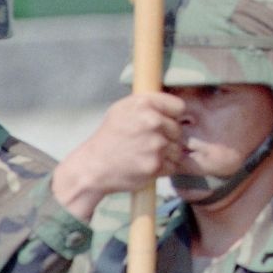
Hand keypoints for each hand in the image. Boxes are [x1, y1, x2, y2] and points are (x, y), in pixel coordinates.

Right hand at [51, 92, 185, 221]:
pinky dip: (162, 168)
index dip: (172, 116)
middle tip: (147, 142)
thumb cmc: (110, 136)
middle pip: (179, 130)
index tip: (162, 122)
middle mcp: (152, 121)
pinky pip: (172, 166)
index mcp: (144, 103)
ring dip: (165, 154)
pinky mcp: (156, 165)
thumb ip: (151, 103)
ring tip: (145, 154)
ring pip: (177, 149)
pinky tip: (145, 164)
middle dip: (167, 137)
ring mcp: (155, 144)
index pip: (179, 107)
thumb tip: (179, 106)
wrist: (93, 166)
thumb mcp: (123, 108)